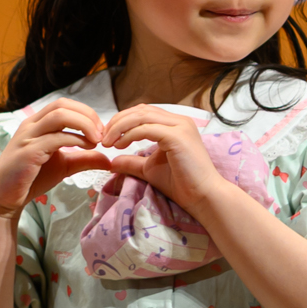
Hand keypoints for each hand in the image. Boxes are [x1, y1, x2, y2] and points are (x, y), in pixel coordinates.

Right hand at [0, 98, 111, 220]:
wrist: (3, 198)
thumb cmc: (31, 179)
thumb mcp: (64, 166)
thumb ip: (84, 159)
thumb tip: (108, 159)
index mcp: (37, 124)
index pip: (64, 104)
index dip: (86, 113)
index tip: (101, 131)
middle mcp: (31, 125)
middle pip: (63, 105)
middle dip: (88, 116)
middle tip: (102, 134)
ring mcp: (28, 137)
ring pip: (59, 116)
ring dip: (83, 125)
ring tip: (96, 141)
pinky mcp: (27, 153)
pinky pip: (55, 138)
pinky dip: (75, 141)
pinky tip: (86, 149)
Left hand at [98, 105, 226, 216]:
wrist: (203, 197)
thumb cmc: (182, 184)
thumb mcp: (150, 169)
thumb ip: (132, 162)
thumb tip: (112, 161)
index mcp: (175, 124)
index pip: (144, 112)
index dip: (123, 120)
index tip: (108, 136)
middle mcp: (180, 120)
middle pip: (141, 110)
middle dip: (118, 121)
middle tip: (103, 137)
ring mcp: (180, 126)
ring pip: (142, 116)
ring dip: (120, 127)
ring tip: (108, 142)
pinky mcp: (177, 137)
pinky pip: (146, 129)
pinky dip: (129, 135)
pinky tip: (120, 146)